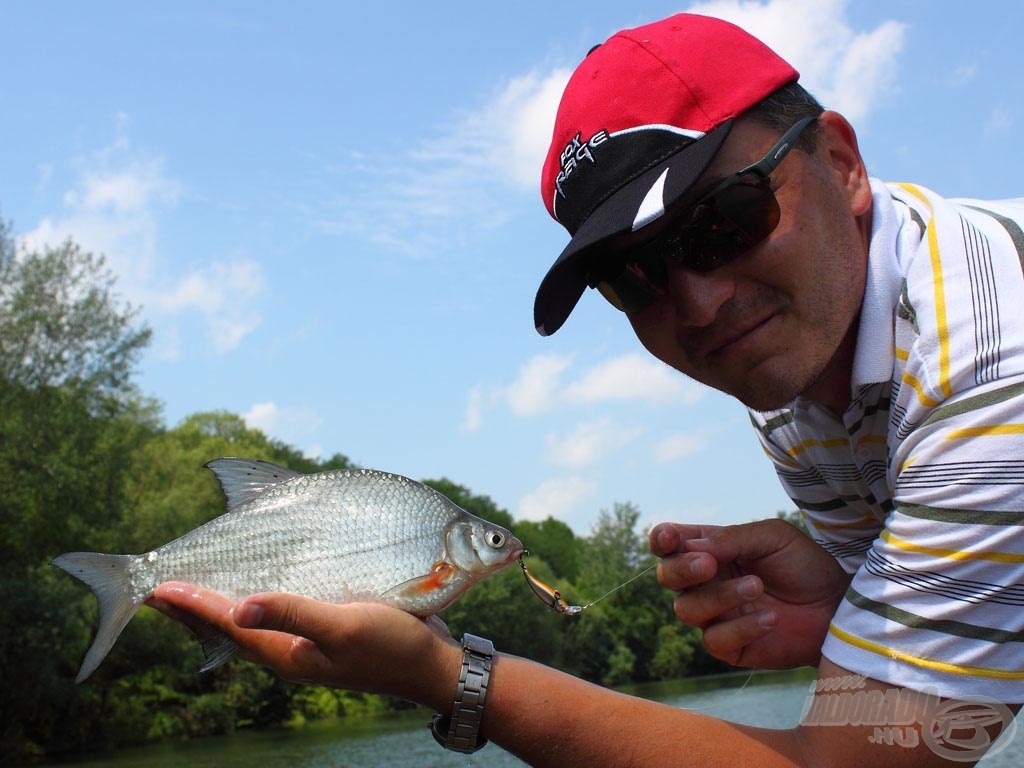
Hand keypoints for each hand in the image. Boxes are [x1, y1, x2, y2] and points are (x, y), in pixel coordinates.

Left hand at [147, 583, 460, 709]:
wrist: (432, 666)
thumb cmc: (392, 646)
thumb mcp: (343, 627)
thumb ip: (293, 614)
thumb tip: (237, 608)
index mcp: (286, 653)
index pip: (227, 625)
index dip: (192, 603)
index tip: (157, 583)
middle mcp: (289, 650)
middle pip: (228, 628)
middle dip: (192, 607)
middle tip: (157, 582)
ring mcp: (306, 643)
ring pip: (247, 622)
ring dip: (218, 602)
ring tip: (192, 585)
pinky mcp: (323, 630)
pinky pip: (273, 615)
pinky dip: (251, 600)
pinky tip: (254, 588)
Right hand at [650, 519, 849, 668]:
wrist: (838, 607)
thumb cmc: (805, 566)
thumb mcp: (773, 537)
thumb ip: (732, 539)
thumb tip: (693, 547)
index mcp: (710, 551)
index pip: (669, 544)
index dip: (662, 540)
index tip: (671, 538)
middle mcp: (706, 583)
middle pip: (667, 576)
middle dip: (681, 570)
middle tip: (710, 565)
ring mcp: (715, 616)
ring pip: (686, 609)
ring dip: (719, 597)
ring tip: (757, 586)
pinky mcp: (730, 647)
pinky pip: (714, 640)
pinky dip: (742, 628)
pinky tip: (770, 618)